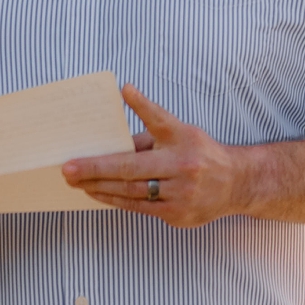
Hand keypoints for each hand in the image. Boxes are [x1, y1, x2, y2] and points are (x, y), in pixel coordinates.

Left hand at [61, 87, 248, 227]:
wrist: (236, 184)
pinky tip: (99, 194)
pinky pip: (139, 208)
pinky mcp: (177, 215)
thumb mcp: (182, 133)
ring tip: (78, 183)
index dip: (141, 104)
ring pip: (131, 192)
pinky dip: (116, 200)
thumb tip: (116, 134)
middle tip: (68, 169)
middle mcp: (183, 167)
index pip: (159, 119)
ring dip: (100, 187)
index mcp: (183, 140)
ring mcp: (181, 194)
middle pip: (132, 169)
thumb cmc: (201, 153)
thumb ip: (150, 132)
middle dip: (96, 169)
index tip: (126, 89)